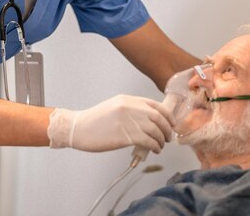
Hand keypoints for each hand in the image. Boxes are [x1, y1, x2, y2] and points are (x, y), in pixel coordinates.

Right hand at [47, 94, 173, 152]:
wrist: (78, 128)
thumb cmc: (94, 121)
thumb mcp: (114, 107)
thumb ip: (132, 110)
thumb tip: (149, 120)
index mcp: (128, 99)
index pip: (155, 105)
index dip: (167, 115)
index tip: (171, 124)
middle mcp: (130, 107)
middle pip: (159, 118)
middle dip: (167, 129)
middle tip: (168, 137)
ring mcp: (128, 121)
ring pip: (155, 130)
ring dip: (161, 140)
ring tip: (160, 146)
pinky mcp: (125, 136)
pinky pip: (148, 141)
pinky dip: (155, 146)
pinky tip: (154, 150)